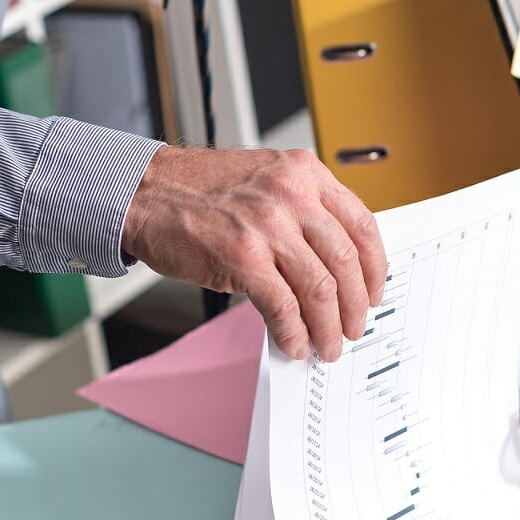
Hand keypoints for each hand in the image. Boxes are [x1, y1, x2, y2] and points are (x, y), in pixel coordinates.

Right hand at [121, 147, 387, 361]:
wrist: (145, 192)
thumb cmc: (199, 190)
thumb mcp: (265, 179)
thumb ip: (301, 210)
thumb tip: (331, 264)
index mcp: (304, 173)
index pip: (361, 224)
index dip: (375, 267)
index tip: (374, 291)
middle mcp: (291, 195)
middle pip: (346, 260)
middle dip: (356, 305)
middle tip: (354, 328)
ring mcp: (267, 226)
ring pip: (320, 288)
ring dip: (328, 327)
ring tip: (327, 345)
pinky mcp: (241, 257)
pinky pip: (282, 305)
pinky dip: (293, 332)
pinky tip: (294, 343)